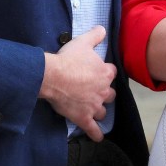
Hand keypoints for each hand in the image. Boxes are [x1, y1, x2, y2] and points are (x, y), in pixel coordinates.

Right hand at [39, 26, 116, 140]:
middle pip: (110, 94)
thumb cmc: (68, 58)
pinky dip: (96, 134)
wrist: (53, 76)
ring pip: (103, 111)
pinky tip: (98, 137)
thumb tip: (103, 28)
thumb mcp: (83, 42)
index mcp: (105, 73)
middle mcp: (103, 91)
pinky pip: (93, 130)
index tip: (98, 71)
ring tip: (94, 110)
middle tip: (95, 90)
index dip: (105, 72)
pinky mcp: (84, 118)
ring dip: (99, 110)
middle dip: (104, 93)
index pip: (111, 73)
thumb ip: (95, 35)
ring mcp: (94, 106)